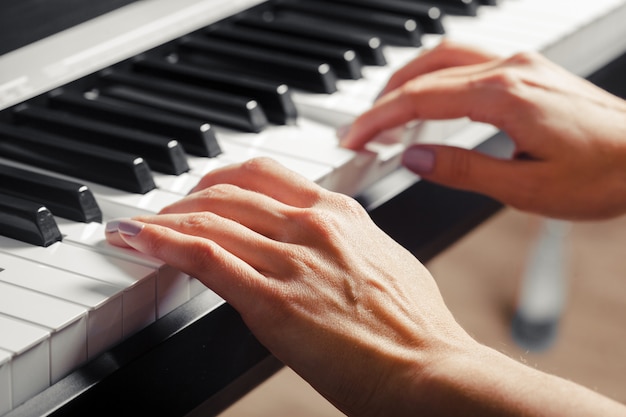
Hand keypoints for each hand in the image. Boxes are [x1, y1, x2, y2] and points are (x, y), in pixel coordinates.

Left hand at [105, 158, 478, 415]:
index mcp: (340, 213)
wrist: (430, 370)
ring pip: (208, 219)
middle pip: (228, 190)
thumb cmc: (416, 326)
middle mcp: (311, 225)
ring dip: (164, 219)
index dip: (223, 176)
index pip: (264, 172)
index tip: (204, 187)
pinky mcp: (271, 301)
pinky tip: (138, 239)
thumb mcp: (386, 261)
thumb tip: (327, 244)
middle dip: (187, 197)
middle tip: (167, 211)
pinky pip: (205, 257)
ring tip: (140, 226)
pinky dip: (163, 243)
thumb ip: (350, 243)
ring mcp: (290, 260)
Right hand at [340, 41, 625, 219]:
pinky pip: (468, 60)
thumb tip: (414, 159)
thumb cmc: (602, 175)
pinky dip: (436, 75)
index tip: (353, 139)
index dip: (378, 120)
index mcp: (504, 97)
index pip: (419, 101)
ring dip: (408, 80)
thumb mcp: (524, 188)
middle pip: (425, 72)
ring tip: (386, 110)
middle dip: (383, 99)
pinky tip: (430, 95)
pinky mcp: (530, 70)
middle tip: (361, 129)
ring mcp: (521, 64)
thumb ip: (462, 169)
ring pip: (445, 56)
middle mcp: (510, 70)